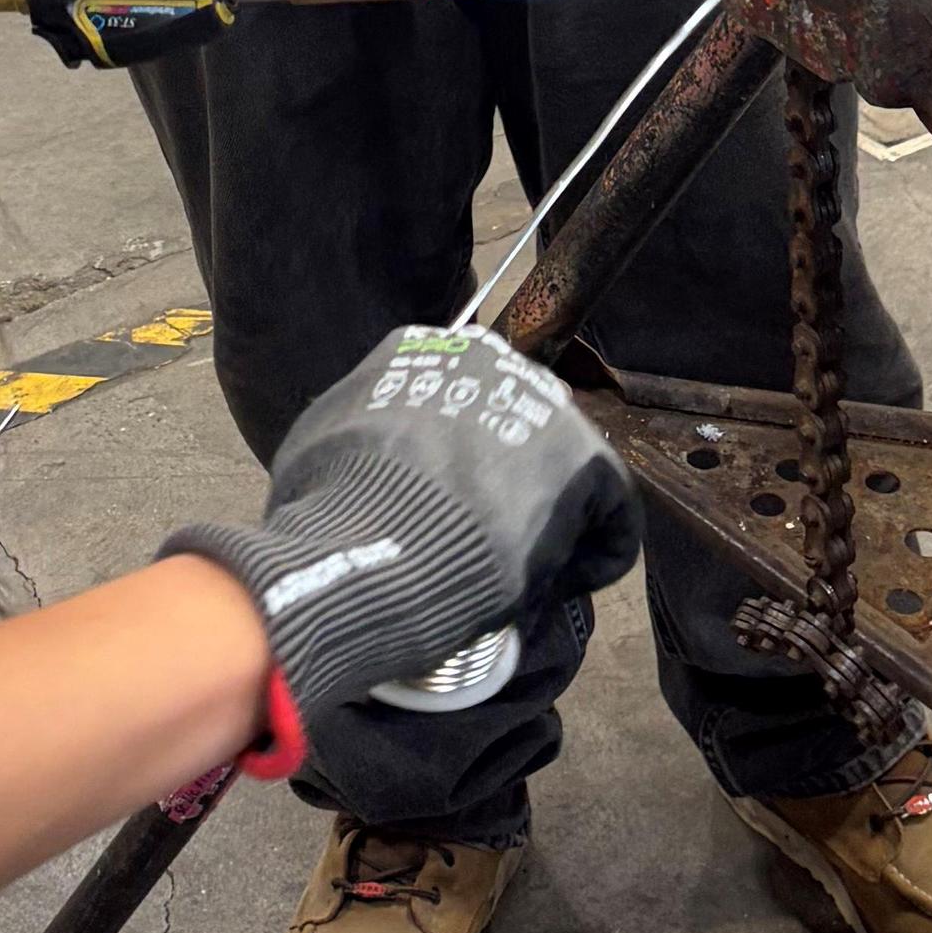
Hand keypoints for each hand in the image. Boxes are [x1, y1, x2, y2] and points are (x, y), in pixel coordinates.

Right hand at [158, 327, 639, 751]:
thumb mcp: (320, 440)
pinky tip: (561, 581)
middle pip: (519, 423)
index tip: (453, 505)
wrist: (366, 549)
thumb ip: (356, 429)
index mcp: (423, 350)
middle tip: (491, 540)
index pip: (466, 399)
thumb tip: (359, 452)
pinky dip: (594, 551)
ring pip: (565, 465)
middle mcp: (491, 363)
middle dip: (512, 481)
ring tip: (523, 572)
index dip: (465, 460)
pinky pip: (611, 511)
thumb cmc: (325, 509)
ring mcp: (541, 408)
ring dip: (551, 516)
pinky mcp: (583, 461)